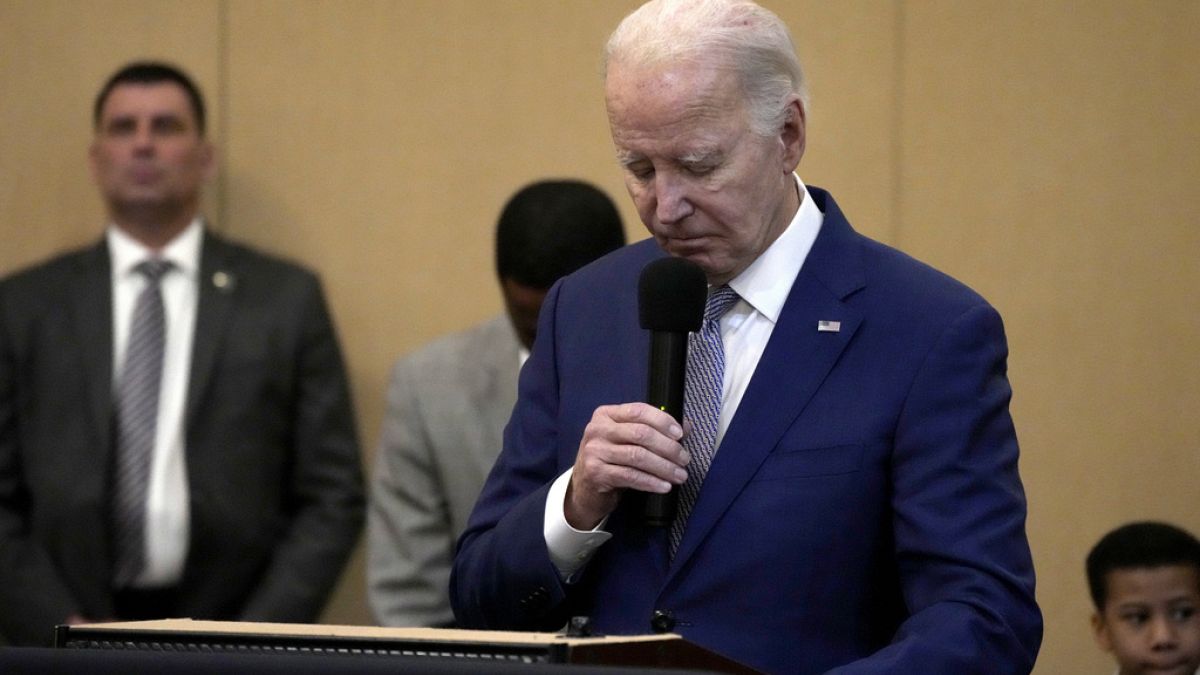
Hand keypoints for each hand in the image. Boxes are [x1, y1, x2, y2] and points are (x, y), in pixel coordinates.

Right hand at [566, 402, 689, 529]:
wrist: (585, 489)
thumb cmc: (611, 461)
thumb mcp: (628, 441)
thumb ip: (653, 430)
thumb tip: (685, 426)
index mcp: (606, 415)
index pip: (638, 411)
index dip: (662, 421)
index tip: (680, 434)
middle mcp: (598, 429)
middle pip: (641, 433)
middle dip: (668, 447)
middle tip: (684, 459)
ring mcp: (595, 451)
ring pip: (637, 456)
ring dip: (664, 467)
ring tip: (679, 475)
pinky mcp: (596, 473)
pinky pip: (630, 476)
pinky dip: (651, 482)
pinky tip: (664, 486)